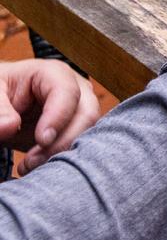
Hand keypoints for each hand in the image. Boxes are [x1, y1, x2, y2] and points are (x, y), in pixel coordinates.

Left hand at [0, 57, 100, 172]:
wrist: (2, 101)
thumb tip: (9, 126)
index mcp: (52, 74)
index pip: (67, 92)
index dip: (58, 117)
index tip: (41, 140)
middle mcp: (74, 89)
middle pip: (86, 114)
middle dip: (64, 140)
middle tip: (33, 160)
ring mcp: (78, 109)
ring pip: (86, 133)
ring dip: (61, 152)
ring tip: (29, 164)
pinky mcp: (75, 128)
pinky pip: (78, 144)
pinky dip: (58, 157)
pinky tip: (36, 165)